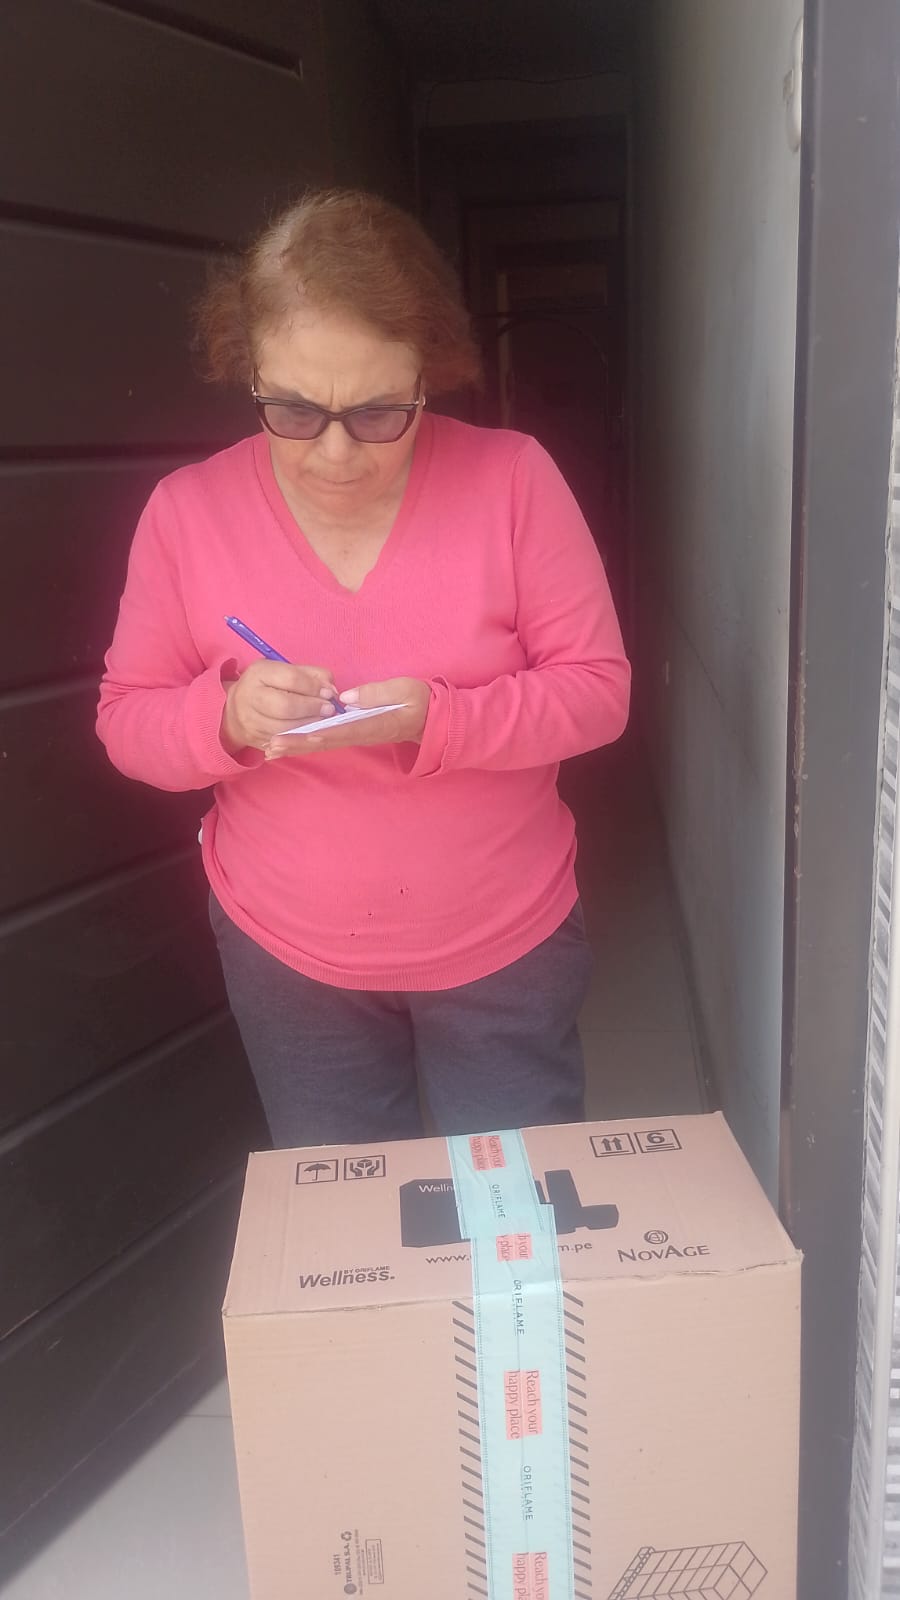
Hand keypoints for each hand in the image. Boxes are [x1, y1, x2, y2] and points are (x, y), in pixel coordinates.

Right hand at [221, 660, 339, 753]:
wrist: (235, 710)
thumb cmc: (268, 686)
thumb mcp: (286, 671)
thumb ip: (312, 675)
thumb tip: (331, 690)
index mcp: (258, 673)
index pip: (291, 679)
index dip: (314, 687)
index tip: (328, 693)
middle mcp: (249, 697)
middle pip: (286, 706)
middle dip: (312, 708)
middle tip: (329, 709)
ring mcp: (250, 722)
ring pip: (285, 728)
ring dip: (309, 725)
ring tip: (322, 720)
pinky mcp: (256, 740)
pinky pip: (283, 742)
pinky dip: (301, 737)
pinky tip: (310, 731)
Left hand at [264, 677, 430, 759]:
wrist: (429, 718)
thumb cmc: (418, 700)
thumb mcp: (403, 689)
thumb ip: (376, 693)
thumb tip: (346, 697)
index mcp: (372, 723)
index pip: (340, 730)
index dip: (315, 733)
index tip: (294, 735)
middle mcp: (360, 734)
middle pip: (324, 741)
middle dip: (297, 744)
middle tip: (270, 746)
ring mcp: (356, 736)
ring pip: (322, 743)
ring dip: (297, 746)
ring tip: (271, 749)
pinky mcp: (352, 733)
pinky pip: (326, 740)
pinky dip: (306, 743)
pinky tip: (289, 744)